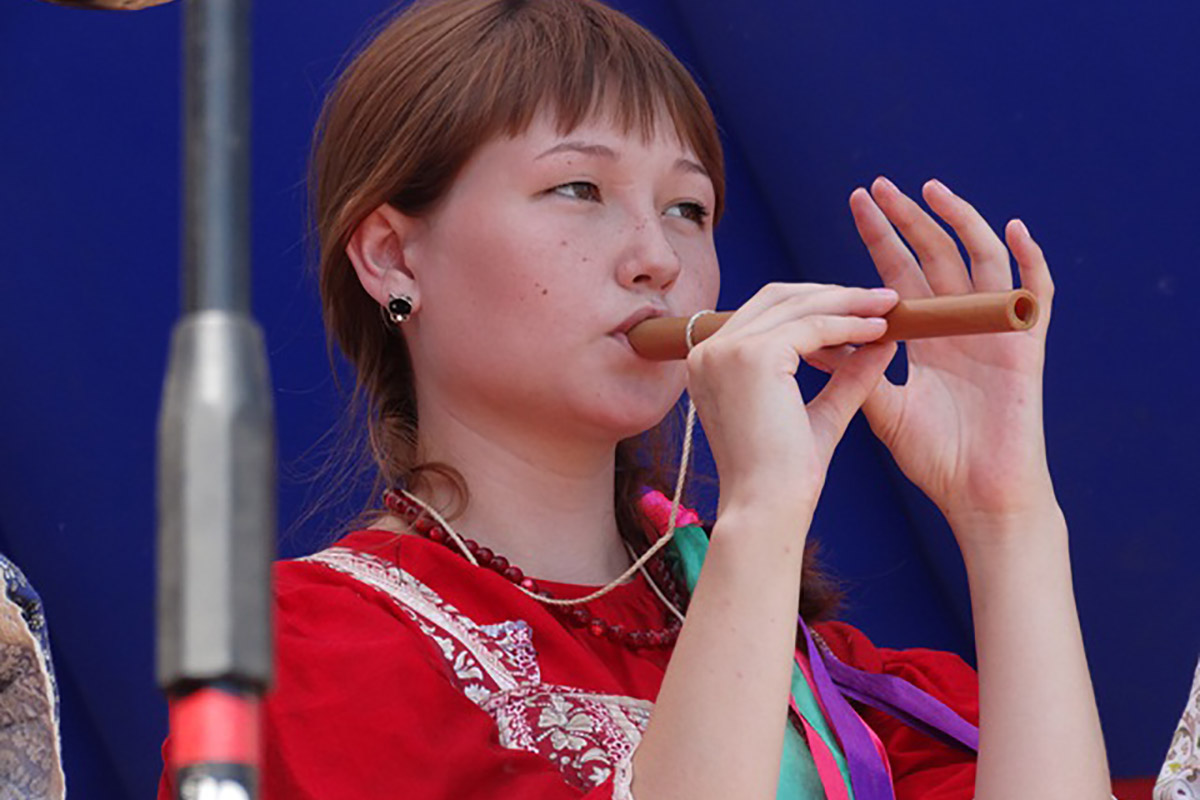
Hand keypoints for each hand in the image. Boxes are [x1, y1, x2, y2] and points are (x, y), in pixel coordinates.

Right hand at [685, 283, 899, 519]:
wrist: (767, 508)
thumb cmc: (784, 477)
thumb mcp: (817, 414)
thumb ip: (843, 377)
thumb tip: (881, 343)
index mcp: (709, 365)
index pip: (763, 313)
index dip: (812, 303)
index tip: (855, 309)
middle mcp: (708, 352)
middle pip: (777, 297)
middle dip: (833, 293)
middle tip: (880, 299)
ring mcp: (726, 351)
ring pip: (798, 305)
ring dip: (848, 303)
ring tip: (888, 309)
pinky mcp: (753, 355)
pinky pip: (813, 326)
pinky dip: (850, 324)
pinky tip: (879, 331)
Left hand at [814, 177, 1057, 527]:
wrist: (978, 497)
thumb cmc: (934, 458)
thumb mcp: (882, 408)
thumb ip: (853, 370)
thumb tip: (808, 338)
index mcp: (926, 336)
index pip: (899, 274)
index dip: (881, 238)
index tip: (856, 204)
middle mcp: (960, 325)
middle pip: (935, 256)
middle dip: (907, 219)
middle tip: (877, 187)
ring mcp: (995, 332)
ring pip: (982, 259)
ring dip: (958, 221)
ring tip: (930, 189)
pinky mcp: (1026, 348)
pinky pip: (1037, 294)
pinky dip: (1031, 260)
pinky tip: (1014, 228)